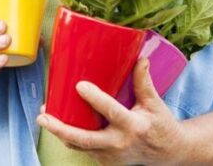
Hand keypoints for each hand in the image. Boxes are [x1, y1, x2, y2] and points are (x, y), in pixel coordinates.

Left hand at [37, 58, 187, 164]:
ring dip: (60, 132)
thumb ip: (144, 81)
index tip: (80, 85)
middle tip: (43, 116)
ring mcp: (112, 155)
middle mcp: (120, 143)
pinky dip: (71, 137)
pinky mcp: (106, 160)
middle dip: (61, 129)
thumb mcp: (155, 103)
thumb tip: (140, 57)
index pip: (111, 111)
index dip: (95, 99)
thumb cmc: (161, 125)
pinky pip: (85, 148)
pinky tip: (60, 123)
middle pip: (86, 138)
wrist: (169, 153)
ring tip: (44, 116)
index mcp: (134, 126)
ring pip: (80, 145)